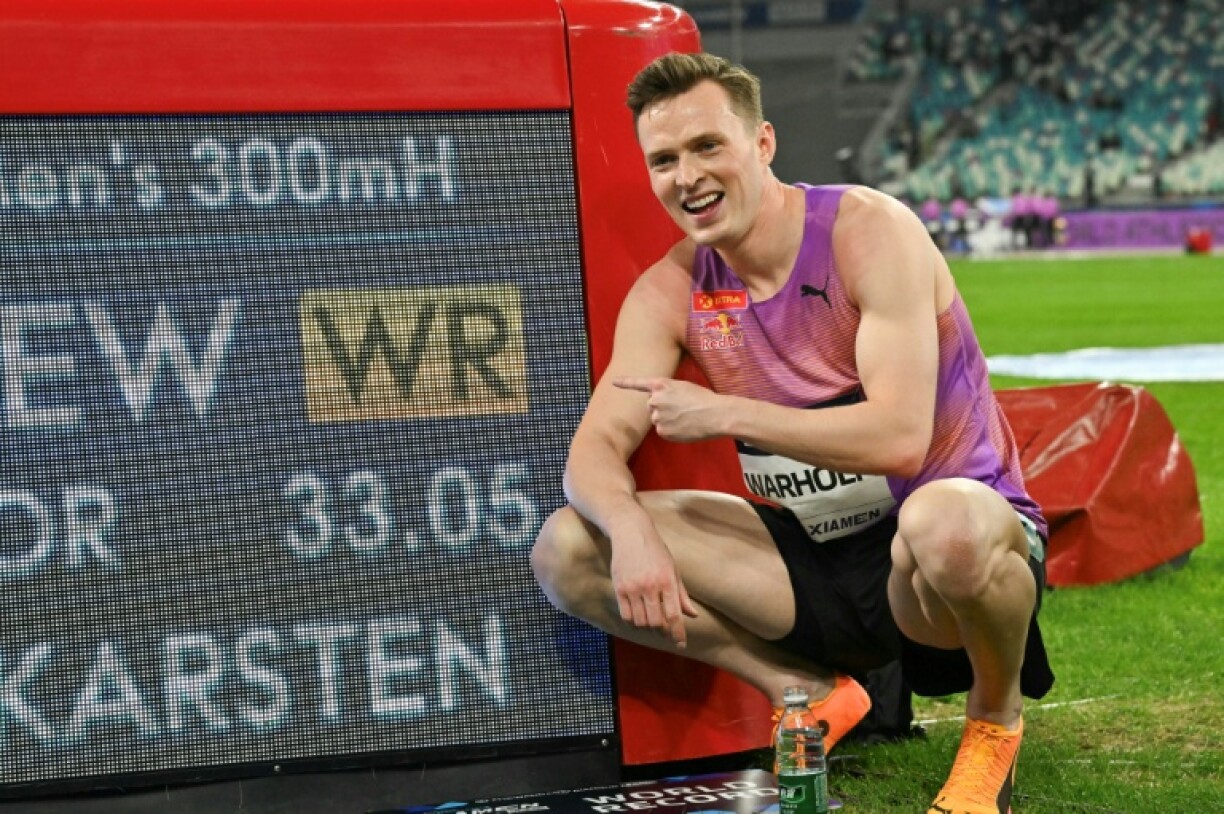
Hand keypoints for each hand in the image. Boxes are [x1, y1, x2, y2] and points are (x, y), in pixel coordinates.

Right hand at [608, 521, 697, 647]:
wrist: (630, 532)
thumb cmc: (656, 551)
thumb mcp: (673, 569)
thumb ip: (682, 594)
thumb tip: (693, 615)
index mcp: (667, 580)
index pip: (674, 614)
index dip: (678, 633)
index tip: (681, 644)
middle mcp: (650, 586)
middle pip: (656, 622)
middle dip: (662, 632)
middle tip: (665, 633)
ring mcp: (633, 587)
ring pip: (640, 621)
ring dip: (647, 628)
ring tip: (652, 625)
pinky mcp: (619, 588)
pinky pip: (626, 615)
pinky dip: (633, 622)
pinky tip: (638, 619)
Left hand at [613, 376, 724, 441]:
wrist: (715, 414)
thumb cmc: (703, 399)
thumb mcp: (683, 386)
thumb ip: (667, 392)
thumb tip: (658, 403)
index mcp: (661, 385)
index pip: (639, 384)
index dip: (625, 383)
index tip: (614, 382)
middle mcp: (655, 400)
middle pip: (651, 405)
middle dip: (662, 407)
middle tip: (681, 408)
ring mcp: (657, 416)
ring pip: (657, 419)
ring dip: (667, 419)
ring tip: (685, 417)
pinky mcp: (662, 431)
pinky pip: (663, 431)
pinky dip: (672, 431)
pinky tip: (684, 427)